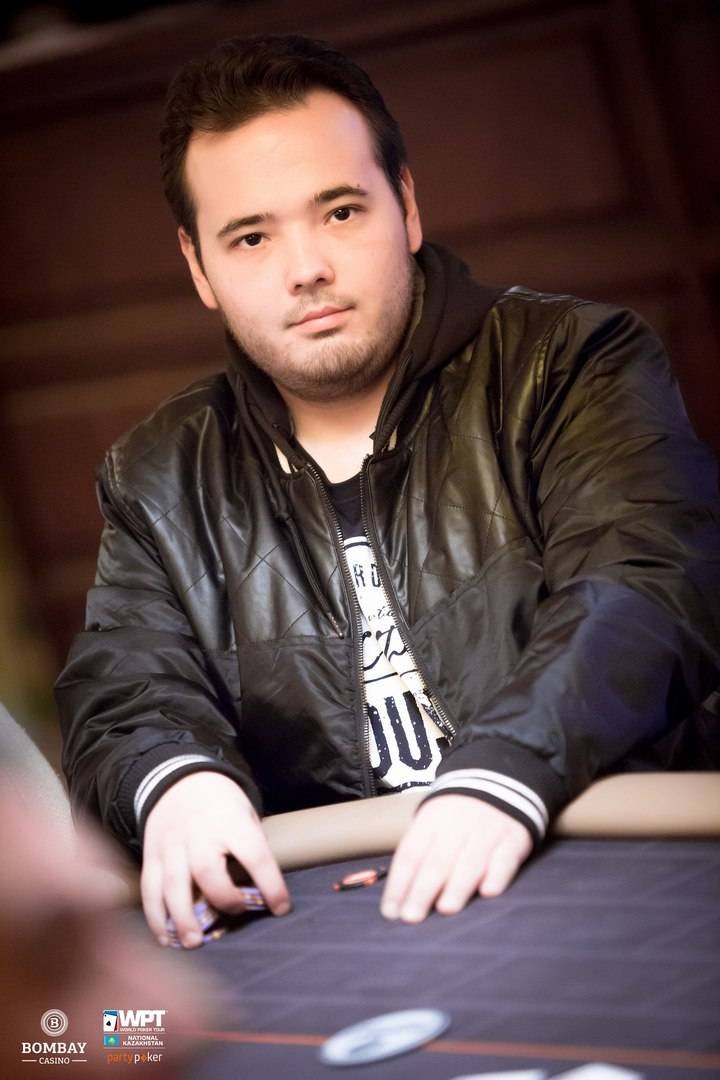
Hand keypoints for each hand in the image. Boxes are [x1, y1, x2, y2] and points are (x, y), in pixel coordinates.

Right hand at [141, 771, 289, 947]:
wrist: (180, 780)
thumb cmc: (222, 805)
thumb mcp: (245, 814)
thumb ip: (250, 849)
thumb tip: (261, 894)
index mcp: (231, 821)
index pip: (255, 855)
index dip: (270, 884)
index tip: (281, 908)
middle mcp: (199, 833)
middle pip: (207, 870)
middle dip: (222, 899)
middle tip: (235, 914)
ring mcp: (171, 845)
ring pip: (173, 884)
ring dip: (182, 918)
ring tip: (194, 942)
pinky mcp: (151, 855)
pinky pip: (149, 889)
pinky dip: (155, 916)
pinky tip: (165, 938)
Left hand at [380, 794, 531, 922]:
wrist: (499, 781)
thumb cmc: (456, 815)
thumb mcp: (432, 821)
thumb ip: (419, 854)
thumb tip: (399, 897)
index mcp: (431, 821)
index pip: (411, 854)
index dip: (399, 883)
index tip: (390, 911)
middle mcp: (457, 826)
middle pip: (437, 861)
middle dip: (423, 890)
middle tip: (411, 917)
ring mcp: (486, 832)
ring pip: (470, 862)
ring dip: (457, 887)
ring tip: (445, 909)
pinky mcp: (513, 840)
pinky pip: (505, 859)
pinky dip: (497, 875)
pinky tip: (488, 892)